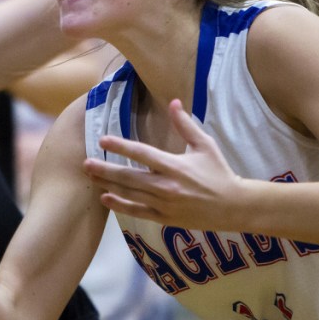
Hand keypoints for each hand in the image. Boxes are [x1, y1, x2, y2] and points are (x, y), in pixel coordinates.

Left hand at [82, 99, 246, 230]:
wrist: (233, 206)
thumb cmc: (219, 172)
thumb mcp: (204, 145)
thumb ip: (185, 124)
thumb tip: (173, 102)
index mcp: (175, 166)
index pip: (143, 154)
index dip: (121, 146)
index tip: (103, 140)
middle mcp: (167, 186)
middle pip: (129, 177)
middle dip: (105, 169)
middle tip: (86, 163)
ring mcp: (164, 204)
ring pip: (130, 194)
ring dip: (108, 184)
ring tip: (91, 176)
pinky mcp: (165, 218)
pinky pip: (138, 211)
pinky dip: (120, 205)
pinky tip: (106, 198)